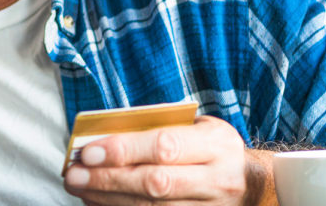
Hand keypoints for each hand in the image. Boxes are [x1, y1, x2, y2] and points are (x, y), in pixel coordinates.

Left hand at [63, 115, 269, 204]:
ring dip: (108, 199)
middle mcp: (216, 179)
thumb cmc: (211, 148)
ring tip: (78, 187)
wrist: (252, 184)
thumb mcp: (197, 127)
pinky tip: (98, 202)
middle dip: (108, 179)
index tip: (87, 150)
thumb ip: (160, 128)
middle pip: (155, 183)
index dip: (123, 150)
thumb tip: (105, 135)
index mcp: (215, 144)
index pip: (164, 146)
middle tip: (73, 173)